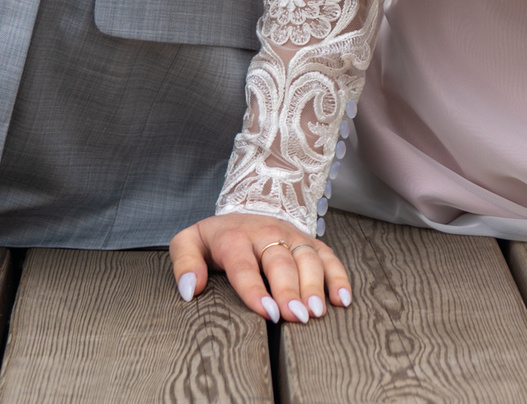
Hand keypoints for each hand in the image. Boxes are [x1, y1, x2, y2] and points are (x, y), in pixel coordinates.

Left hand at [168, 212, 351, 323]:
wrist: (245, 209)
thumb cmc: (216, 237)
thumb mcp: (189, 242)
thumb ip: (184, 263)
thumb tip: (190, 289)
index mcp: (235, 237)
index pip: (245, 266)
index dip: (256, 290)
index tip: (267, 313)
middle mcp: (267, 234)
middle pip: (281, 262)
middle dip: (290, 290)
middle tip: (296, 317)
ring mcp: (292, 236)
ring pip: (308, 258)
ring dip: (315, 285)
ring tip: (317, 312)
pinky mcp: (310, 241)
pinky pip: (329, 256)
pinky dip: (339, 277)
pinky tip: (342, 299)